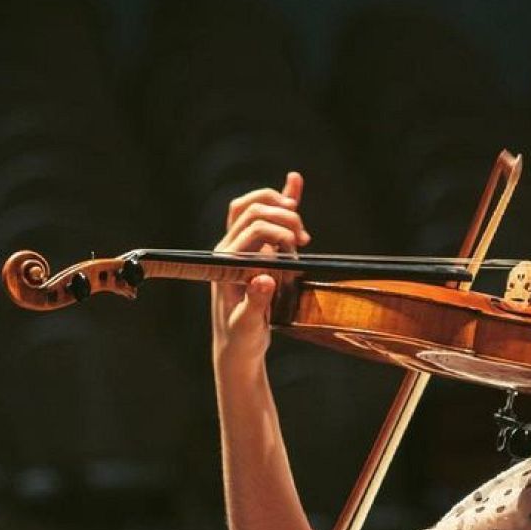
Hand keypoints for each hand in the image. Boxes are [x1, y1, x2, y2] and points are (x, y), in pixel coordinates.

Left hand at [211, 171, 311, 368]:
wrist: (238, 348)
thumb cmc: (241, 339)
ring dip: (282, 208)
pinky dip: (282, 200)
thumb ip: (255, 303)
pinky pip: (263, 217)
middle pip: (255, 210)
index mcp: (226, 263)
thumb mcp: (248, 326)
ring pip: (255, 207)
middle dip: (284, 217)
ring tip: (303, 234)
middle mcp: (229, 250)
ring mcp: (240, 248)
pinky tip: (294, 181)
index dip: (280, 229)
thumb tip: (264, 279)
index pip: (254, 227)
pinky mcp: (254, 251)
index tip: (300, 246)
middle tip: (304, 241)